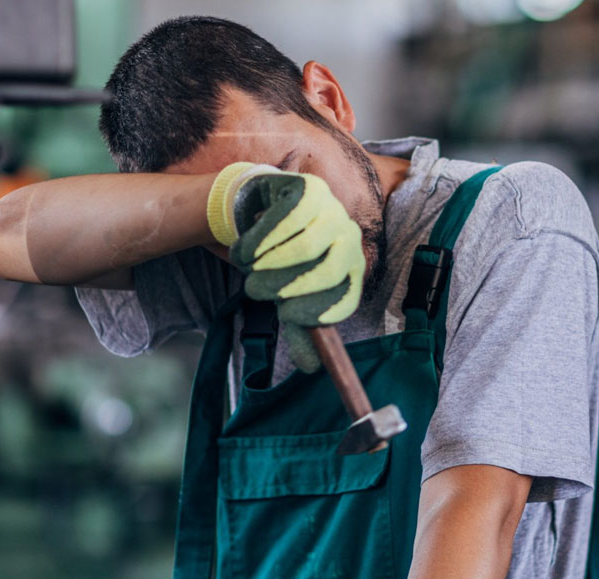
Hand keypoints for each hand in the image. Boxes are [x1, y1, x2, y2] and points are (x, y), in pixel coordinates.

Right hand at [207, 162, 364, 371]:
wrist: (255, 214)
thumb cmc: (276, 262)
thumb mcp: (286, 297)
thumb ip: (298, 329)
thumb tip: (309, 369)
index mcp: (352, 269)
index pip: (345, 298)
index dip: (314, 311)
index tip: (285, 315)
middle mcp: (350, 238)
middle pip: (326, 271)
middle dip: (283, 287)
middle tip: (253, 291)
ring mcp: (333, 210)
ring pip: (304, 246)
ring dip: (266, 262)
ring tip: (248, 266)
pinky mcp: (310, 189)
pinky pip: (286, 219)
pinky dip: (259, 238)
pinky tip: (245, 246)